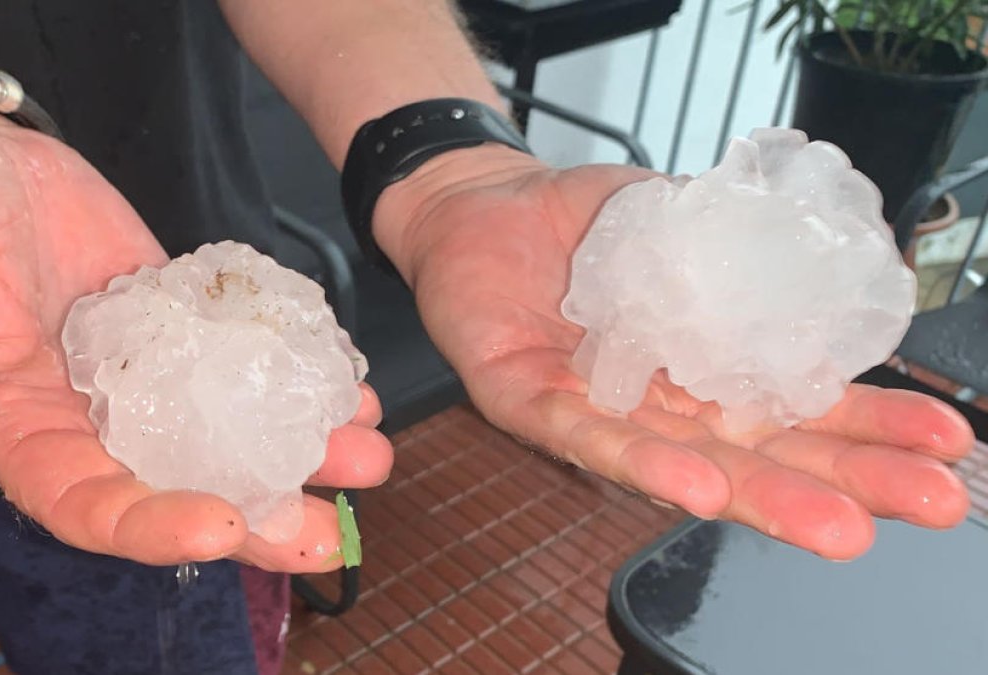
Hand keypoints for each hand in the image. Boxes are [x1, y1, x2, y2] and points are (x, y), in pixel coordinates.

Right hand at [0, 100, 391, 569]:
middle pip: (177, 485)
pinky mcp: (176, 320)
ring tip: (365, 453)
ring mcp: (141, 370)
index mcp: (15, 428)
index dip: (151, 523)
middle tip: (330, 529)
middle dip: (256, 513)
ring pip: (224, 430)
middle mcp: (86, 416)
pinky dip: (289, 376)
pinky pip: (237, 359)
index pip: (85, 502)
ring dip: (296, 451)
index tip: (220, 524)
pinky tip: (346, 384)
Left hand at [377, 145, 972, 560]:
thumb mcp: (682, 217)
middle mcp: (658, 403)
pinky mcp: (525, 402)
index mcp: (702, 366)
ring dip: (758, 496)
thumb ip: (748, 243)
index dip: (868, 425)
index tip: (946, 442)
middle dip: (843, 481)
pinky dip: (639, 460)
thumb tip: (849, 250)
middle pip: (756, 453)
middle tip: (931, 504)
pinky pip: (582, 437)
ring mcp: (595, 411)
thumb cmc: (584, 222)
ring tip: (837, 526)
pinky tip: (696, 485)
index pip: (795, 406)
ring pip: (683, 463)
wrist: (485, 202)